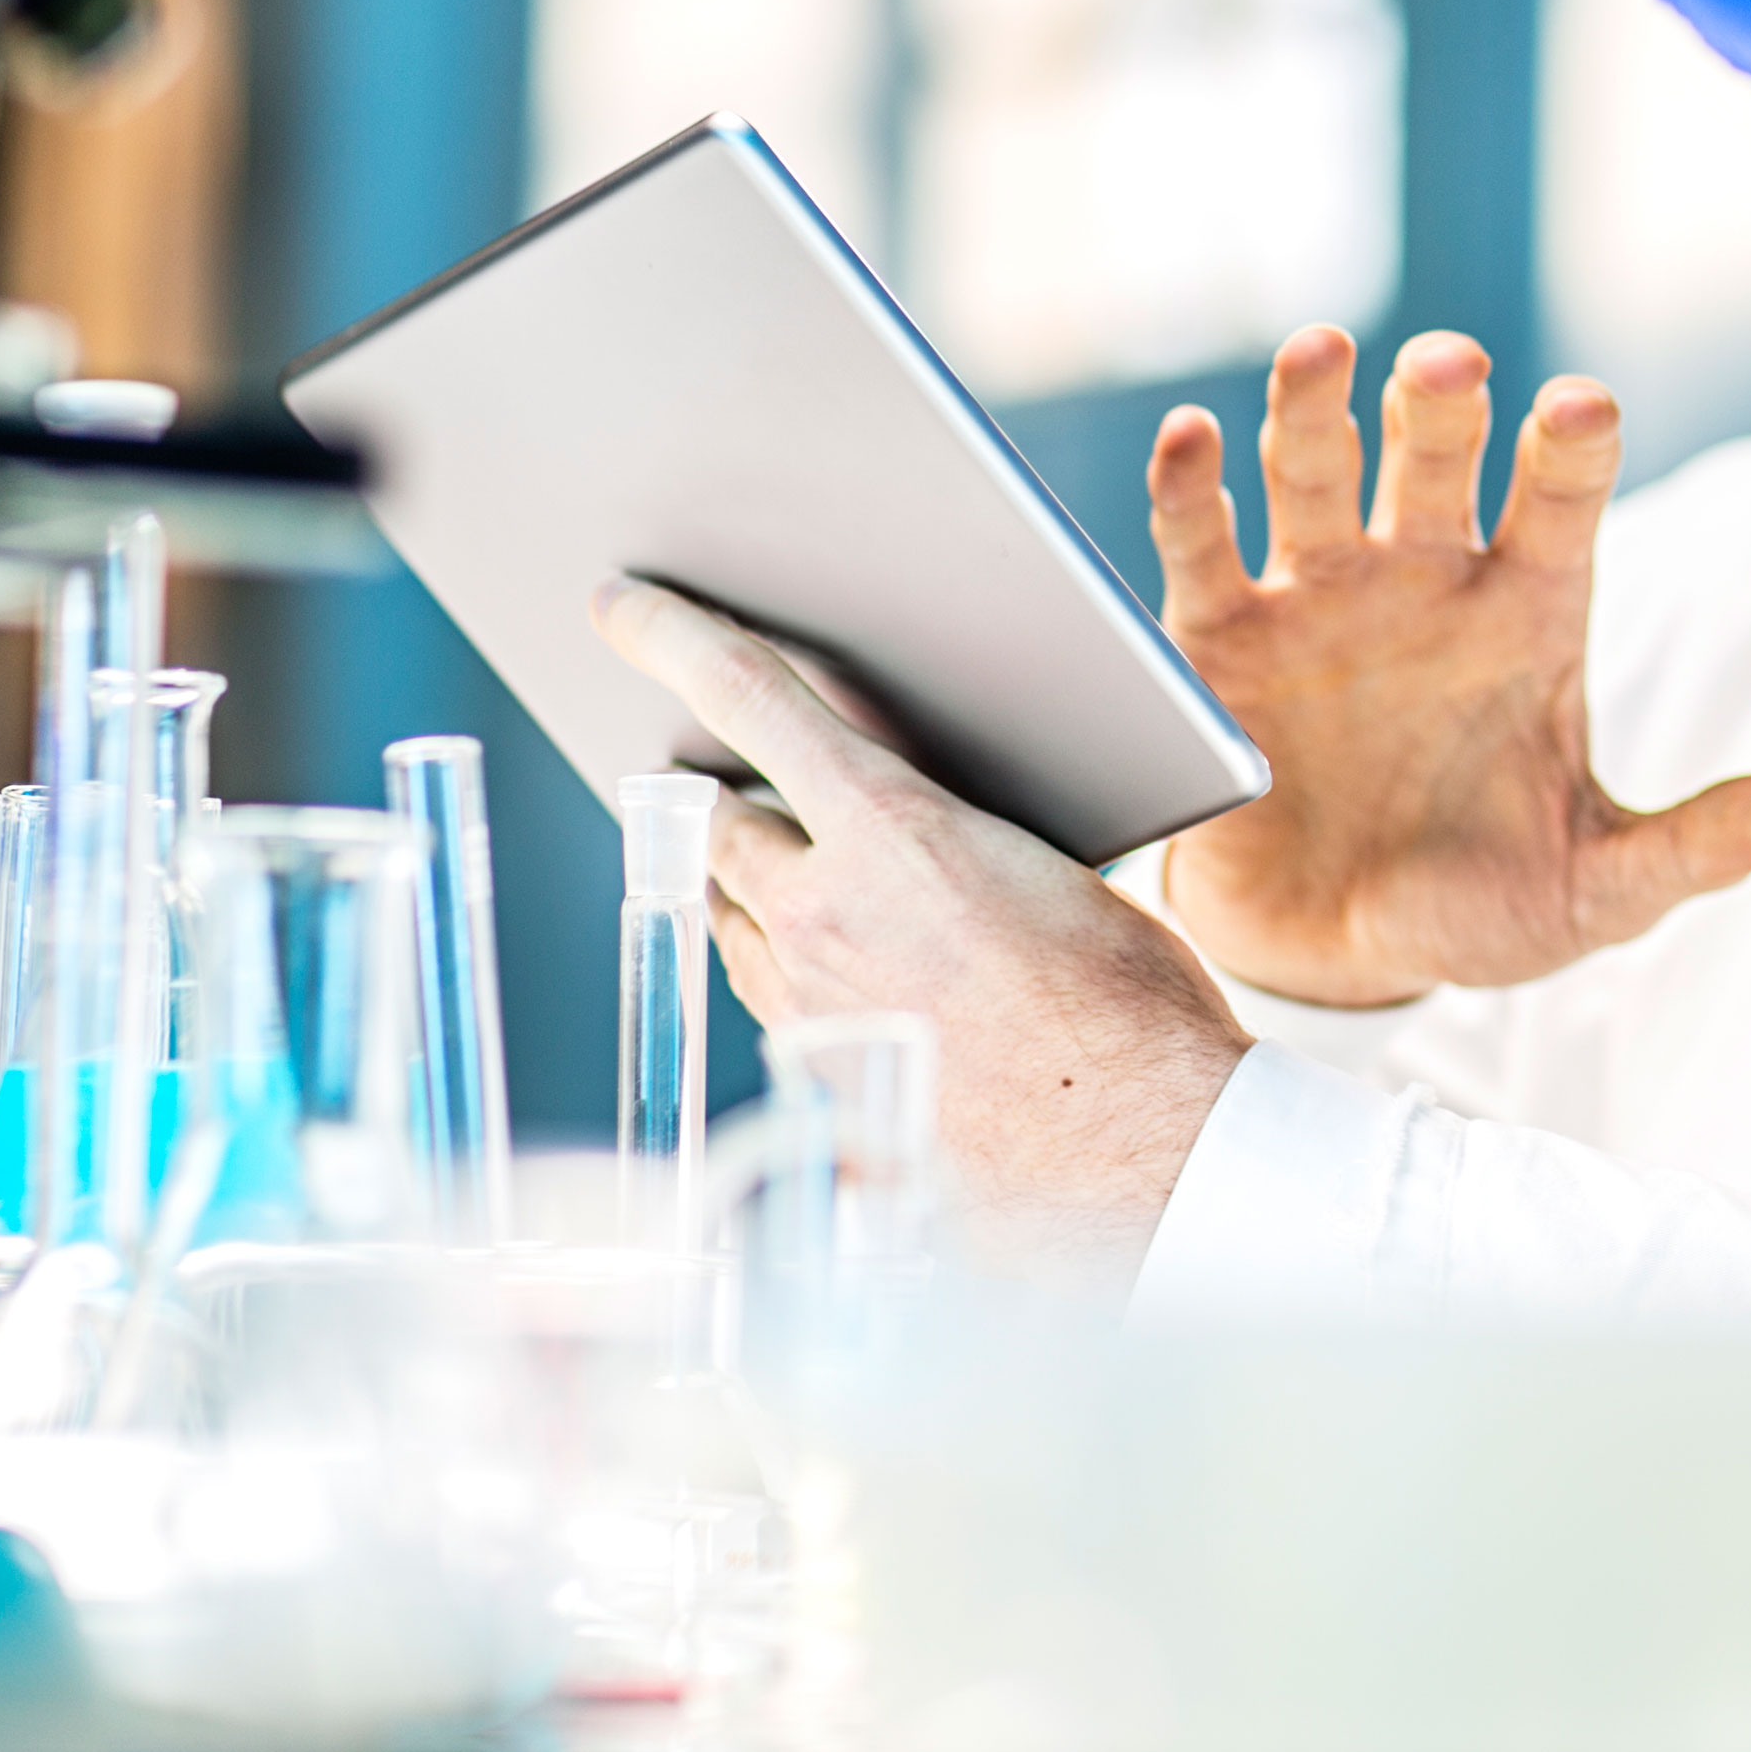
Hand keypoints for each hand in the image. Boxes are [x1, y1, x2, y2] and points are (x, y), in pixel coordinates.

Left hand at [595, 578, 1244, 1282]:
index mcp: (889, 832)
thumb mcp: (1043, 862)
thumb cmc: (1124, 1001)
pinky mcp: (811, 1076)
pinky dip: (783, 960)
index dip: (673, 637)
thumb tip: (894, 795)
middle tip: (719, 765)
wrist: (1131, 1147)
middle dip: (716, 789)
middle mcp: (821, 913)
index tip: (619, 604)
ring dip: (748, 879)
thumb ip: (944, 818)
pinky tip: (837, 963)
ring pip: (731, 912)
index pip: (748, 701)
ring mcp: (804, 1002)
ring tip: (785, 863)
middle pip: (716, 822)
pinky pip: (764, 993)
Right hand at [1138, 326, 1750, 1007]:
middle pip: (1435, 455)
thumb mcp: (1597, 888)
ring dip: (1312, 406)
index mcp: (1528, 608)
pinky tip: (1192, 436)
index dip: (1569, 448)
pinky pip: (1202, 547)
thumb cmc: (1483, 900)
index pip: (1561, 499)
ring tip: (1320, 351)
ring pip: (1314, 472)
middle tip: (1448, 366)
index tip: (1578, 409)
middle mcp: (1425, 577)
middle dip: (1440, 402)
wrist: (1343, 959)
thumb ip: (1690, 848)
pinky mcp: (1219, 640)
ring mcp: (1320, 596)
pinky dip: (1190, 489)